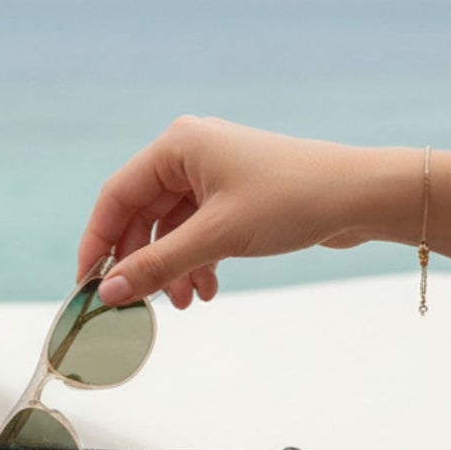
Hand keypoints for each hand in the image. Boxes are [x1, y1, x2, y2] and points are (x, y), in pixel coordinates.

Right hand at [79, 117, 411, 308]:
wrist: (361, 196)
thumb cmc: (292, 200)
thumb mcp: (216, 238)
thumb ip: (157, 267)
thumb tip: (110, 294)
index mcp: (177, 146)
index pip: (116, 197)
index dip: (99, 243)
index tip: (89, 285)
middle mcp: (191, 154)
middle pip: (142, 216)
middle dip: (143, 263)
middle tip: (139, 304)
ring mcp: (214, 175)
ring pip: (171, 229)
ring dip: (172, 269)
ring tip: (184, 304)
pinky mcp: (235, 196)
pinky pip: (197, 232)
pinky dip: (196, 262)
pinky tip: (207, 290)